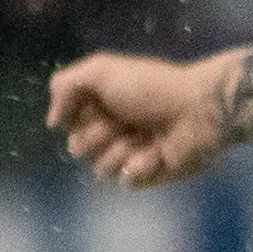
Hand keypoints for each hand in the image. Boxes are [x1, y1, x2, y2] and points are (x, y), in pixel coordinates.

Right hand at [46, 51, 228, 186]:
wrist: (199, 109)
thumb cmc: (152, 87)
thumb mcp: (100, 70)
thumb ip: (64, 86)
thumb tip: (53, 123)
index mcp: (100, 107)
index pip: (67, 125)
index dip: (77, 117)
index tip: (97, 105)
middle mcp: (112, 131)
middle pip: (78, 148)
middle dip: (98, 134)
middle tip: (125, 122)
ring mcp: (130, 155)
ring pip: (100, 168)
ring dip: (119, 151)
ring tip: (144, 138)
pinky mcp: (149, 174)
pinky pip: (127, 181)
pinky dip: (140, 166)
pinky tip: (156, 154)